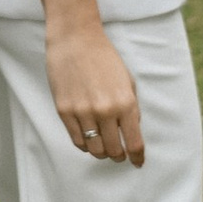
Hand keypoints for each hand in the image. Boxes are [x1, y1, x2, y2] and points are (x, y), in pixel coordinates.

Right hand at [46, 16, 142, 163]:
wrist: (75, 39)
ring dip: (101, 153)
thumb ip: (132, 107)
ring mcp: (83, 112)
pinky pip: (76, 140)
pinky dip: (85, 145)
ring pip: (94, 149)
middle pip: (114, 150)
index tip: (138, 162)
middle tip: (119, 155)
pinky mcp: (64, 111)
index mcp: (125, 102)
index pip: (134, 142)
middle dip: (119, 156)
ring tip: (104, 149)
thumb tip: (132, 131)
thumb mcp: (127, 80)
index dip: (137, 157)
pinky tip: (89, 140)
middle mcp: (105, 110)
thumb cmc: (104, 57)